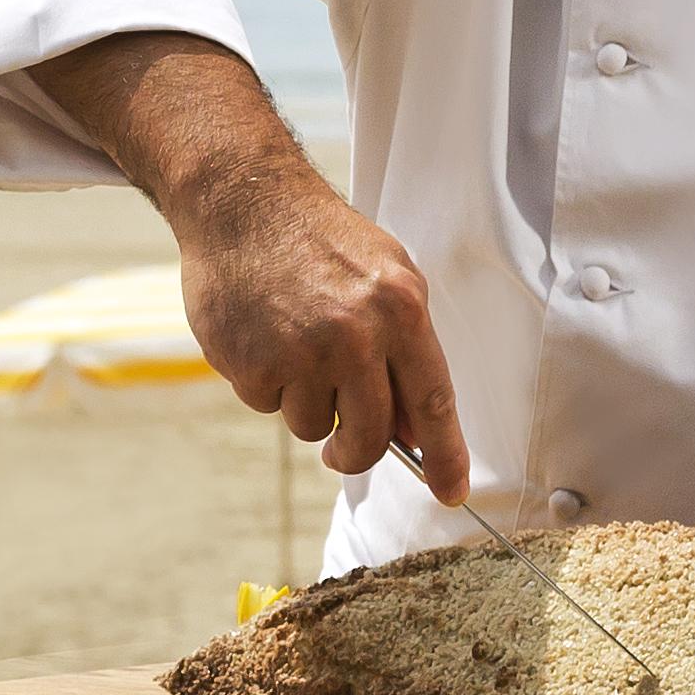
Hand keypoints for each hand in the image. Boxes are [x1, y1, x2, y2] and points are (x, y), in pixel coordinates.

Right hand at [19, 32, 470, 497]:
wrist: (243, 201)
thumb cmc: (320, 240)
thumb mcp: (385, 276)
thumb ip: (405, 350)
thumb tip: (413, 430)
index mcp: (401, 308)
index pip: (433, 401)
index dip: (446, 456)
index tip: (451, 492)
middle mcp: (354, 334)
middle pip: (369, 437)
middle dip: (354, 451)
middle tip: (341, 447)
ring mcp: (300, 351)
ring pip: (312, 425)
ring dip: (303, 402)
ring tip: (291, 345)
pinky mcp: (250, 363)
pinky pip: (267, 406)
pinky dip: (264, 383)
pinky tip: (261, 335)